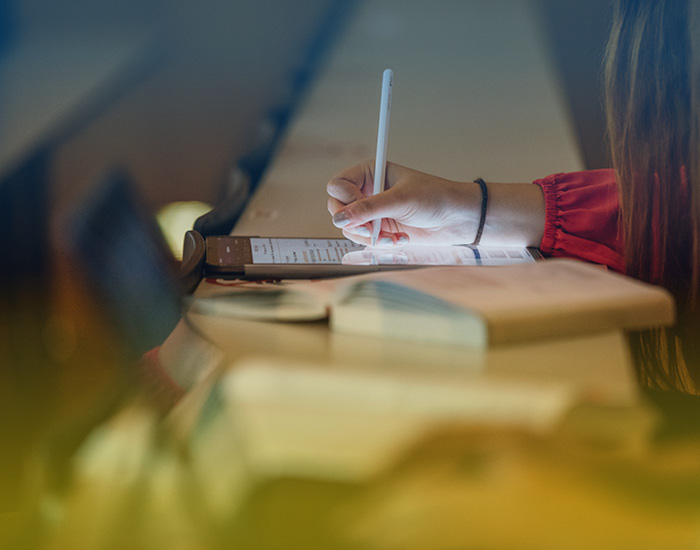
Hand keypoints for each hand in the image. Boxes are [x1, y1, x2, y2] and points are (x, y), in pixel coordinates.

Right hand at [327, 161, 481, 245]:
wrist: (457, 219)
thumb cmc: (435, 198)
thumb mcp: (400, 200)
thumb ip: (368, 209)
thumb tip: (340, 219)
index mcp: (370, 173)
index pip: (338, 185)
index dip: (344, 200)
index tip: (359, 211)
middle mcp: (367, 191)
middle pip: (337, 208)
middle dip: (355, 223)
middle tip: (372, 229)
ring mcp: (372, 212)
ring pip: (349, 228)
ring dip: (370, 237)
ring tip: (392, 237)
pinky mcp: (380, 230)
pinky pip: (364, 240)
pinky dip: (379, 244)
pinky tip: (399, 239)